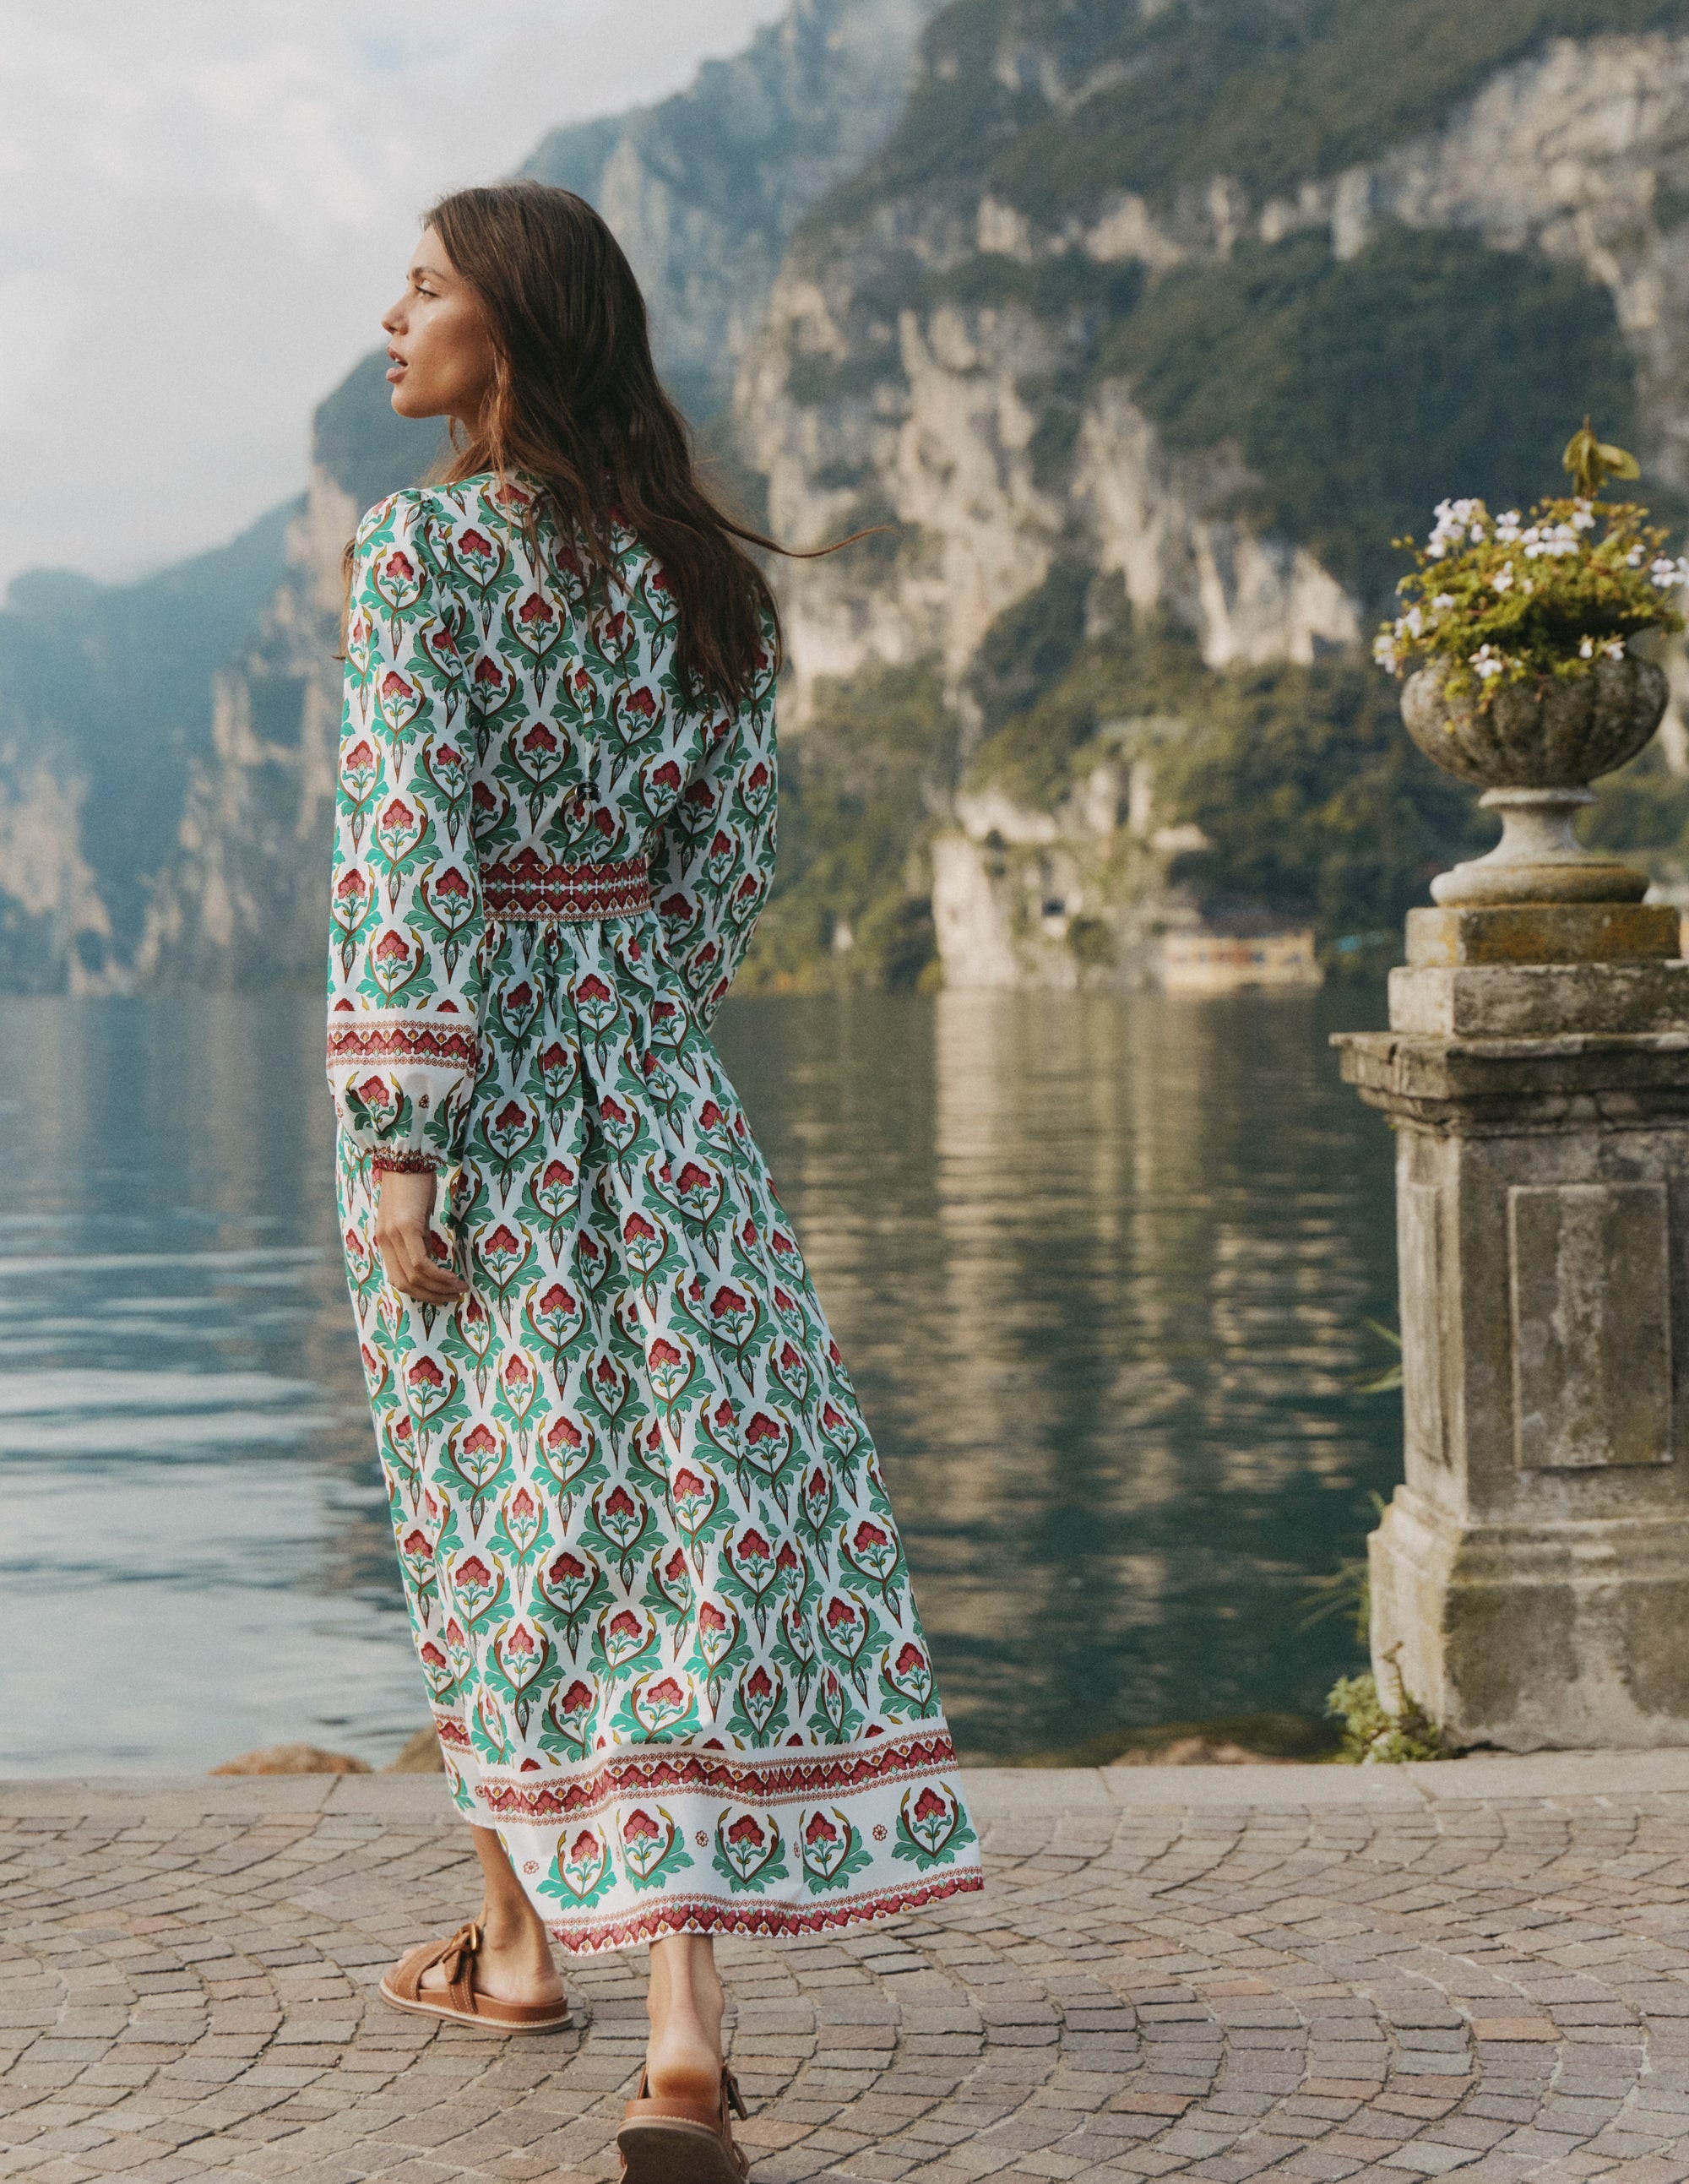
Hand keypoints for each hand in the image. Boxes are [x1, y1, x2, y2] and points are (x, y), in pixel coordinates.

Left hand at [374, 1166, 470, 1303]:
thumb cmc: (415, 1182)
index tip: (441, 1294)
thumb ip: (419, 1237)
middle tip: (452, 1297)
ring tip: (459, 1289)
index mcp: (384, 1238)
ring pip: (414, 1276)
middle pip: (404, 1283)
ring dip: (439, 1288)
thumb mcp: (416, 1215)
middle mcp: (384, 1239)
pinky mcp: (406, 1227)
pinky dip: (438, 1275)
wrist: (408, 1155)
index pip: (398, 1277)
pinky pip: (421, 1262)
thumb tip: (431, 1257)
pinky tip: (453, 1276)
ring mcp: (393, 1234)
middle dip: (430, 1296)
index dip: (420, 1292)